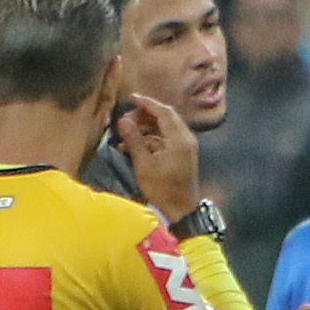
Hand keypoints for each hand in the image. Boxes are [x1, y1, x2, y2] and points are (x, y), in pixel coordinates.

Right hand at [115, 92, 201, 215]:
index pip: (164, 112)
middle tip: (126, 120)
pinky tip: (133, 146)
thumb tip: (123, 120)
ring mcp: (185, 147)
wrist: (180, 211)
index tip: (131, 99)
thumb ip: (134, 140)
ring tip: (126, 134)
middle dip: (144, 115)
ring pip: (164, 128)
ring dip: (146, 128)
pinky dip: (151, 139)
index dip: (147, 103)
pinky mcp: (182, 155)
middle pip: (165, 117)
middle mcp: (186, 139)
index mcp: (180, 139)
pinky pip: (165, 139)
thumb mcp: (144, 165)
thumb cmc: (163, 190)